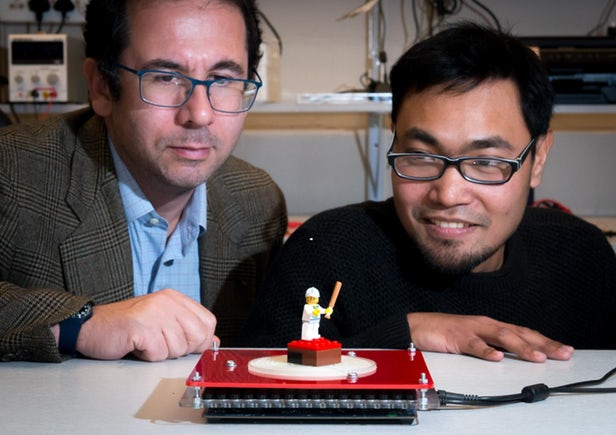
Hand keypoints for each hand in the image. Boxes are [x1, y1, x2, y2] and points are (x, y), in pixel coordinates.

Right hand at [76, 289, 218, 360]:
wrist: (90, 326)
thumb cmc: (126, 327)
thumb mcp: (162, 322)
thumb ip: (187, 329)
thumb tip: (213, 342)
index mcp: (175, 298)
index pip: (208, 322)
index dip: (202, 340)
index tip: (187, 345)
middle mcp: (167, 301)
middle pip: (198, 336)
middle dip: (183, 349)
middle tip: (162, 345)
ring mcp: (155, 312)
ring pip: (179, 348)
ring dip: (162, 353)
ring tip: (146, 343)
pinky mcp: (142, 327)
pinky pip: (159, 353)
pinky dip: (148, 356)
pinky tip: (137, 346)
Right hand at [407, 312, 573, 361]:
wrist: (416, 326)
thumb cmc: (445, 333)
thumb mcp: (474, 338)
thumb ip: (492, 345)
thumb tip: (513, 357)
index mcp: (490, 325)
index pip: (523, 332)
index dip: (544, 341)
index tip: (563, 350)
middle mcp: (484, 324)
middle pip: (518, 333)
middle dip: (542, 343)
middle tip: (562, 353)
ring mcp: (471, 330)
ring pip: (500, 337)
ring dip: (520, 347)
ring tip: (537, 357)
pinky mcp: (456, 337)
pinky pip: (473, 345)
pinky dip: (485, 351)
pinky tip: (496, 358)